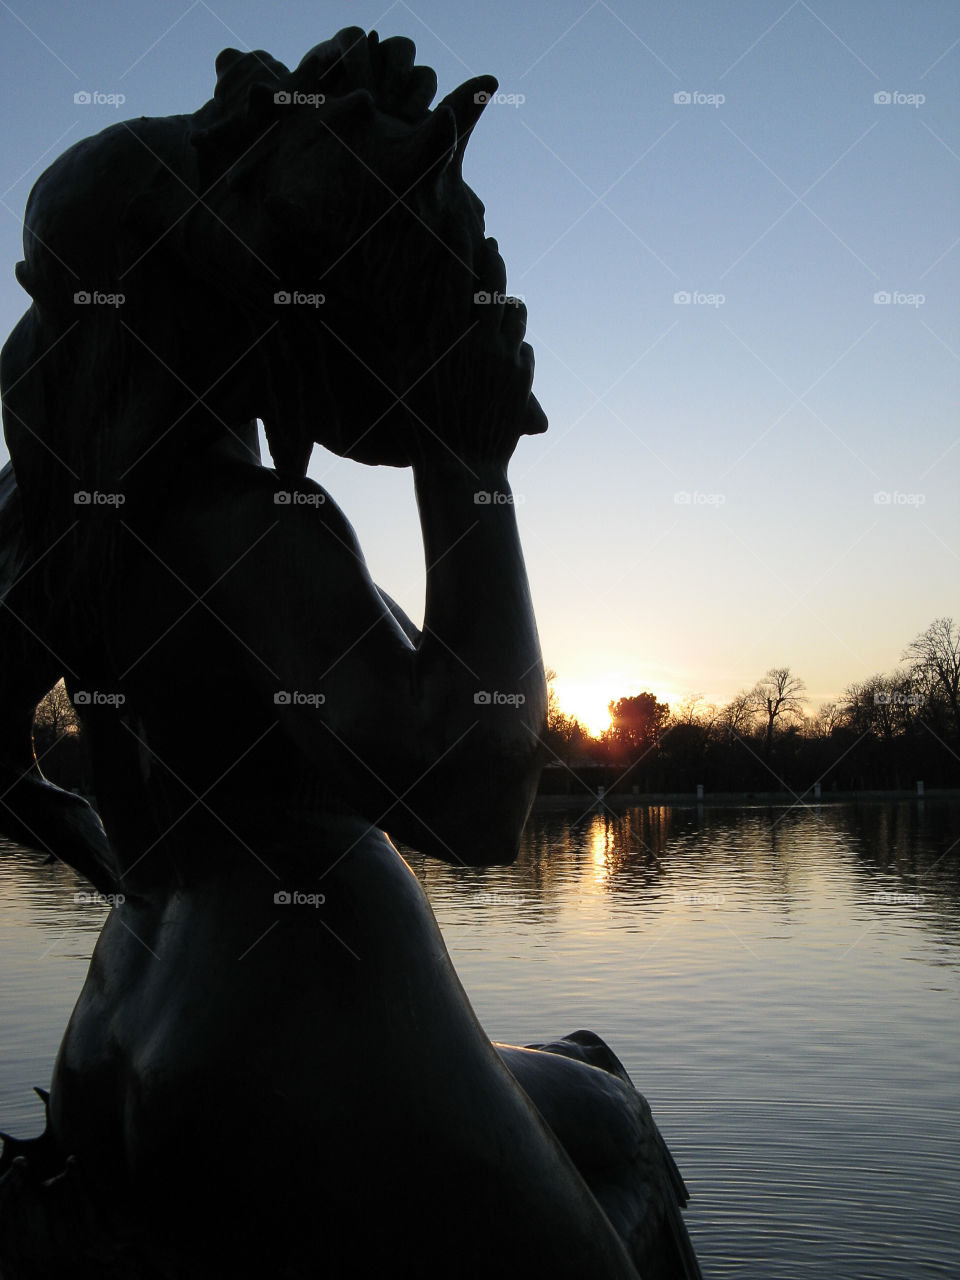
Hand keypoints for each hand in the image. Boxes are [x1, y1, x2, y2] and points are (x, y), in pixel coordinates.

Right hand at [403, 237, 547, 467]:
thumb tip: (408, 304)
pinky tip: (505, 352)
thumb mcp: (408, 373)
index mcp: (444, 335)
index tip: (465, 222)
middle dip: (493, 260)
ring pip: (516, 311)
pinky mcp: (523, 378)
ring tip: (501, 304)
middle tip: (492, 247)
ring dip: (509, 305)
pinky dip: (515, 345)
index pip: (458, 272)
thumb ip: (414, 334)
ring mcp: (504, 357)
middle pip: (495, 282)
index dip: (463, 242)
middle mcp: (477, 339)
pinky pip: (525, 348)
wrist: (460, 467)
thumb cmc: (423, 423)